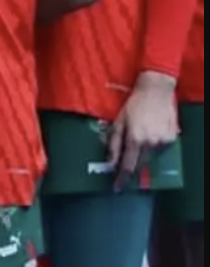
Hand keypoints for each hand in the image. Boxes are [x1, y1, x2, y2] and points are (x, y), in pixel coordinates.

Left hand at [107, 71, 180, 189]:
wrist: (155, 92)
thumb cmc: (132, 105)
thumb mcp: (118, 122)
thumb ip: (113, 143)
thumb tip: (109, 162)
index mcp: (134, 139)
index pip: (127, 165)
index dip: (121, 178)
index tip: (116, 188)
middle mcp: (150, 144)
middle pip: (139, 163)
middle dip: (131, 164)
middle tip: (125, 160)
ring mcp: (163, 142)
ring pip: (150, 156)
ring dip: (142, 151)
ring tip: (140, 135)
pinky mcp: (172, 139)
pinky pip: (160, 148)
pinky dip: (153, 144)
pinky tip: (150, 131)